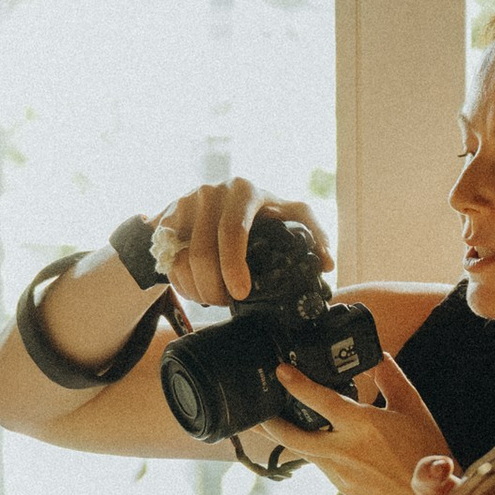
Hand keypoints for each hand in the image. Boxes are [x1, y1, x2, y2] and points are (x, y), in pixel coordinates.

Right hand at [149, 177, 330, 307]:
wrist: (212, 203)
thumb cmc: (257, 214)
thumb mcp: (287, 216)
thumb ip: (311, 233)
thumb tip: (327, 264)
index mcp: (246, 192)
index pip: (233, 230)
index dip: (234, 265)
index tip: (241, 293)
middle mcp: (214, 193)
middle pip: (204, 252)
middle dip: (215, 287)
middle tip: (228, 302)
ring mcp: (187, 203)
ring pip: (184, 260)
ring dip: (199, 289)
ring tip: (213, 298)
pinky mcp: (167, 217)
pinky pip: (169, 260)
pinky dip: (182, 283)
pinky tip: (195, 289)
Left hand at [272, 347, 450, 494]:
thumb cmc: (427, 455)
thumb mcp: (414, 408)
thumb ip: (392, 379)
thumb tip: (378, 358)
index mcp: (361, 425)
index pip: (318, 400)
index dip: (296, 383)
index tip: (280, 371)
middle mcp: (343, 449)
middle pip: (291, 436)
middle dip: (269, 423)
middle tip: (257, 410)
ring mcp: (340, 472)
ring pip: (302, 452)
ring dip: (286, 438)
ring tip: (273, 425)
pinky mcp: (343, 487)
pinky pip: (320, 464)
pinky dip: (311, 451)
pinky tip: (314, 444)